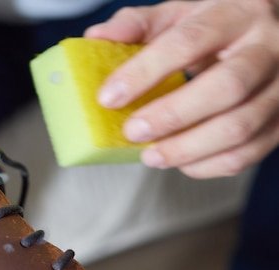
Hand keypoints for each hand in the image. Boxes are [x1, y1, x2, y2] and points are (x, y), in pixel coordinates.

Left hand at [85, 0, 278, 177]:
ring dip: (187, 149)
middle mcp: (268, 48)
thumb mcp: (180, 15)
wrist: (269, 35)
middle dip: (171, 116)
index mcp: (238, 13)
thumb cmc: (218, 27)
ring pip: (239, 127)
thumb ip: (138, 25)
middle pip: (226, 88)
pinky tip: (182, 162)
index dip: (144, 72)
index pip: (189, 41)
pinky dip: (209, 165)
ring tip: (151, 156)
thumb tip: (96, 37)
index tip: (109, 96)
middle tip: (133, 131)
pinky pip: (248, 154)